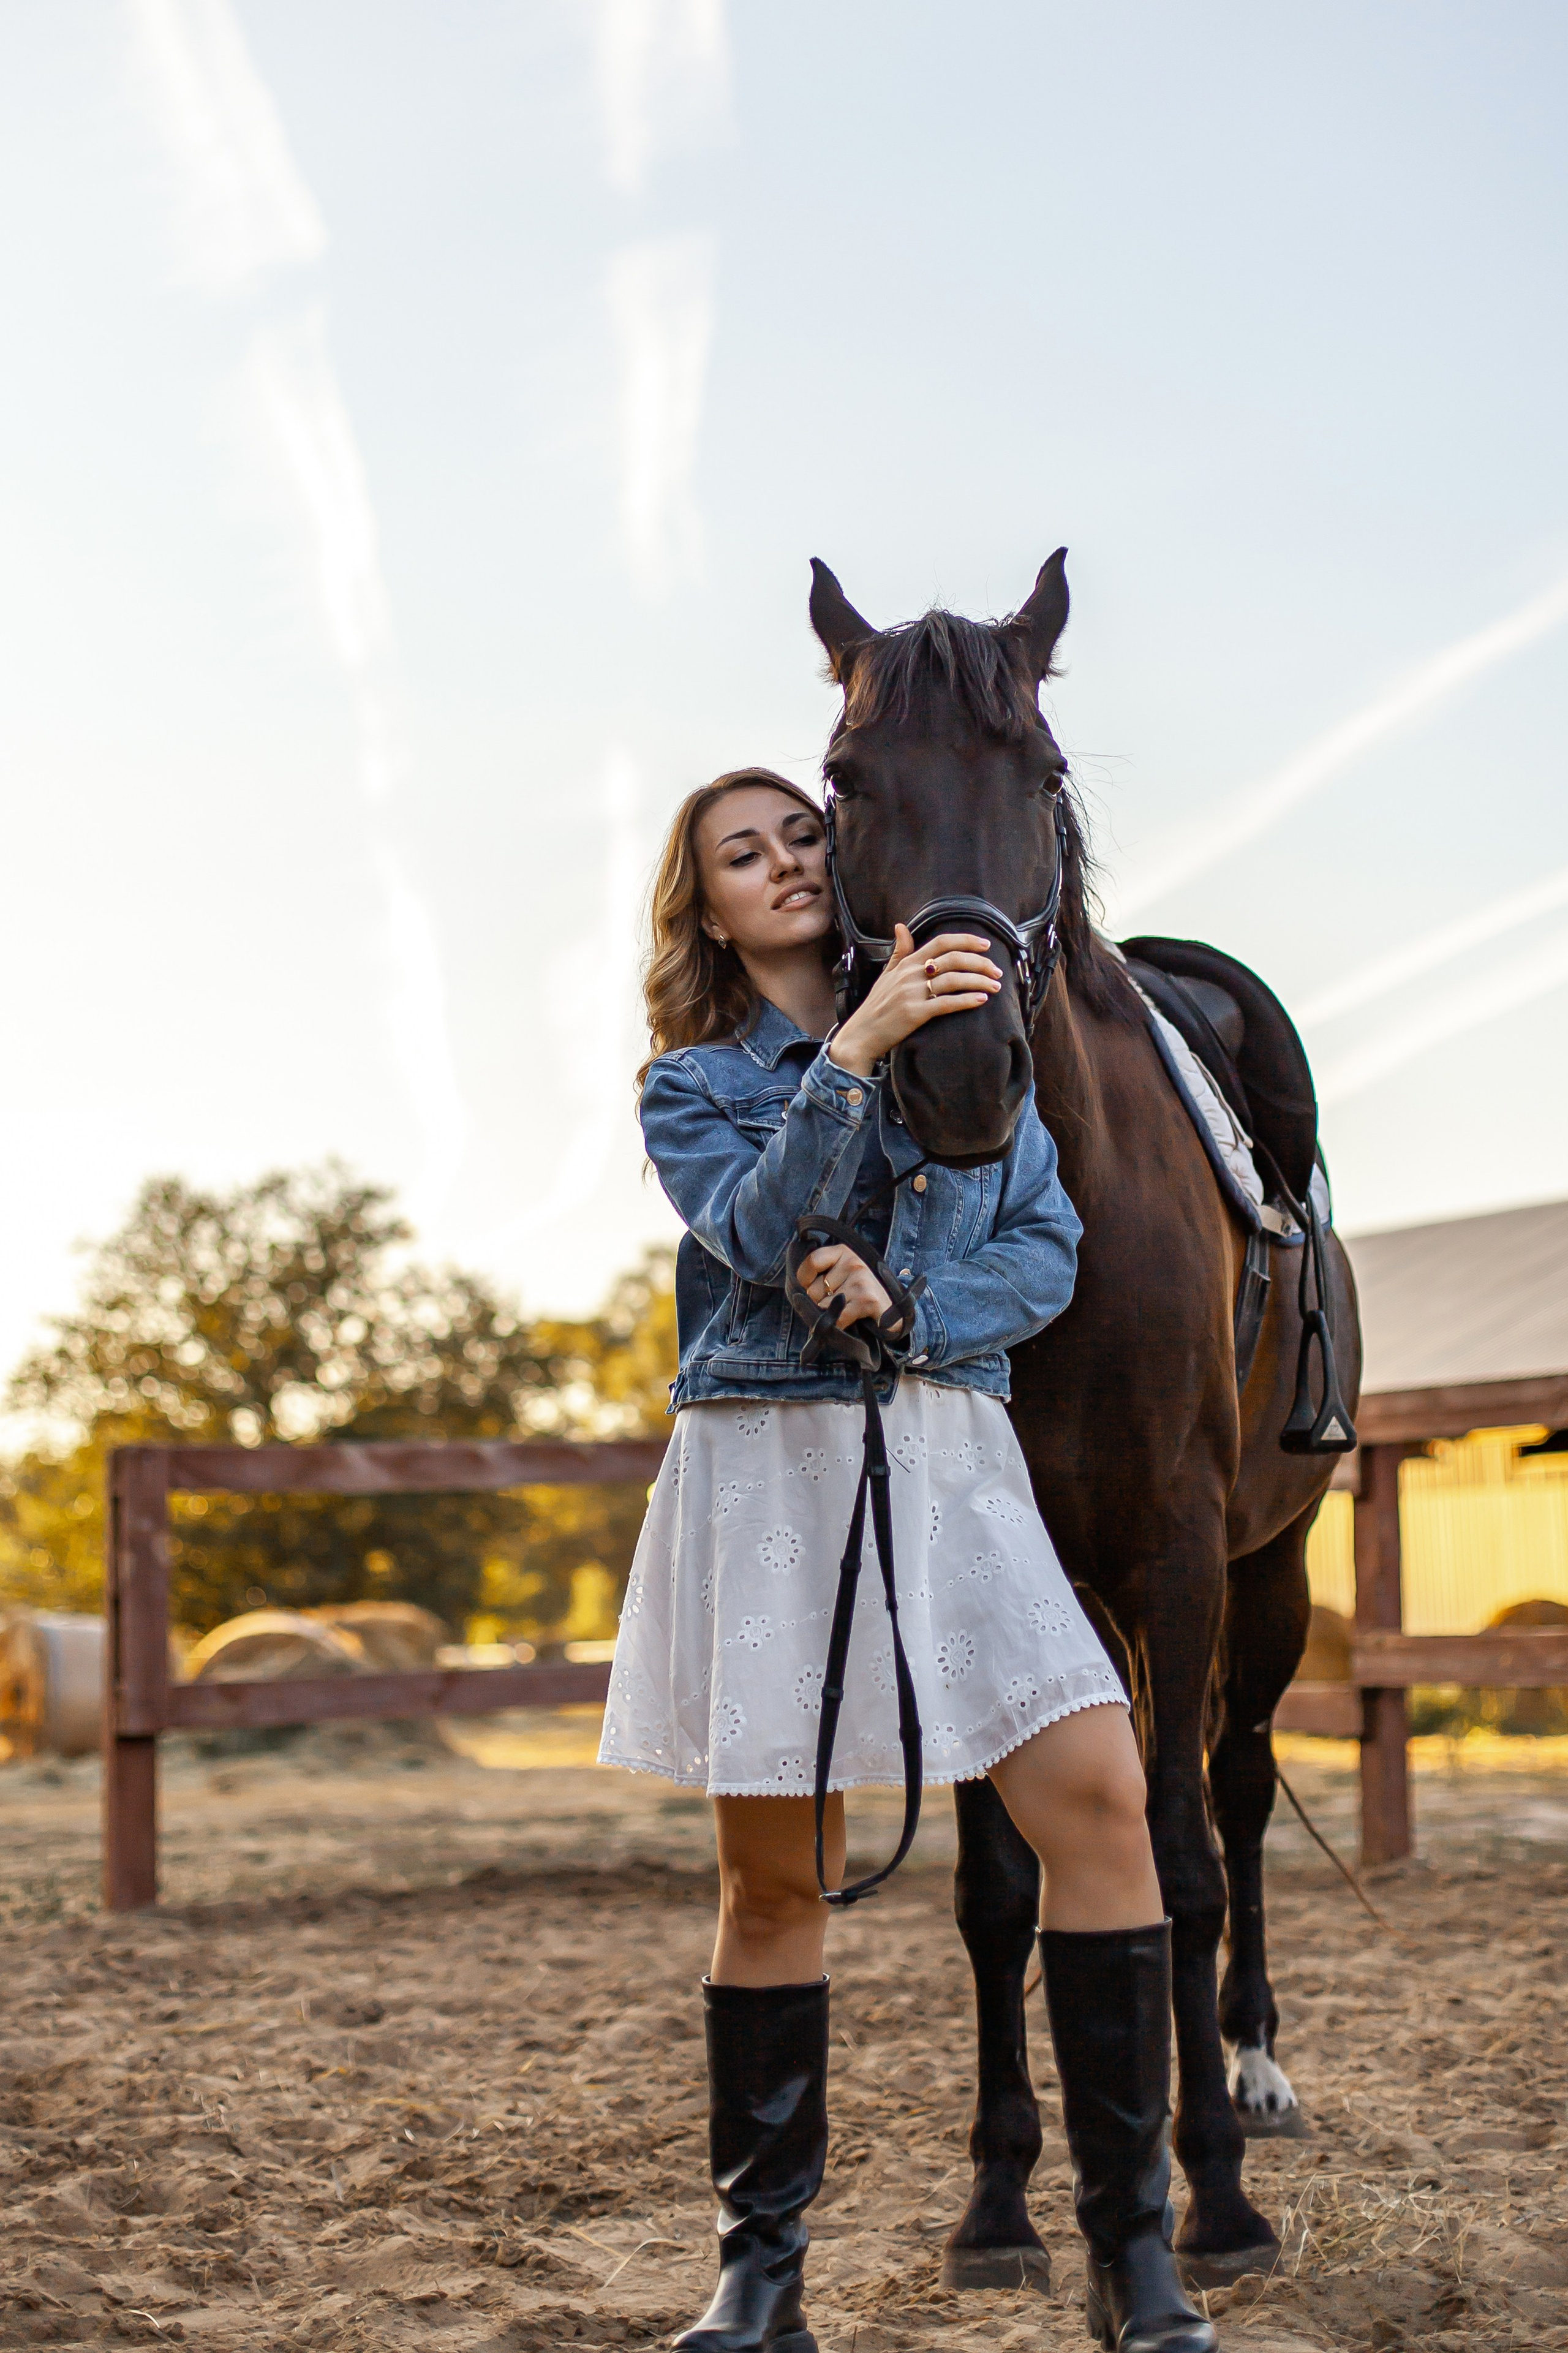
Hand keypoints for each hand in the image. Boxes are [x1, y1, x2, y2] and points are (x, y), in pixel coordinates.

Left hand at [797, 1243, 892, 1328]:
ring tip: (847, 1308)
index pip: (811, 1261)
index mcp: (844, 1251)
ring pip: (823, 1306)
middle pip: (813, 1290)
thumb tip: (798, 1290)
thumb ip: (822, 1273)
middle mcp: (853, 1261)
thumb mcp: (843, 1272)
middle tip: (838, 1301)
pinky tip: (852, 1318)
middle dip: (819, 1301)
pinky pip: (837, 1318)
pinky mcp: (866, 1299)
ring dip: (830, 1314)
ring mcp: (860, 1280)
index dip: (804, 1279)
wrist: (893, 1310)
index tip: (810, 1287)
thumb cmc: (861, 1291)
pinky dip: (839, 1324)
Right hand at [828, 927, 1001, 1076]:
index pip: (941, 942)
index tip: (986, 945)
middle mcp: (910, 974)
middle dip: (980, 962)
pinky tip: (981, 999)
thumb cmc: (877, 1006)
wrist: (862, 1034)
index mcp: (907, 963)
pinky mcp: (915, 1014)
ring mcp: (912, 993)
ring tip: (996, 986)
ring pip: (954, 980)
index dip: (966, 940)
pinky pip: (947, 1003)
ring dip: (979, 981)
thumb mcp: (886, 975)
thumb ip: (899, 952)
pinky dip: (967, 1000)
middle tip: (996, 970)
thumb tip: (900, 926)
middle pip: (953, 959)